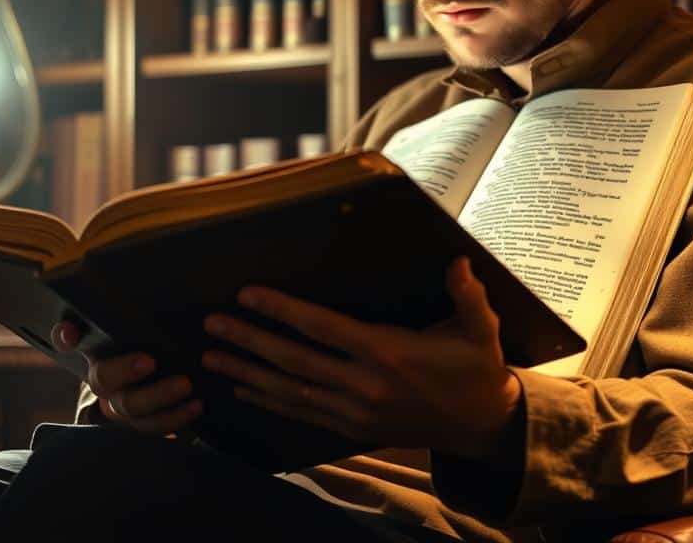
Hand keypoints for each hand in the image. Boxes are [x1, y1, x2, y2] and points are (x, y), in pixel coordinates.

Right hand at [51, 320, 202, 434]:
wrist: (170, 371)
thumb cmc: (153, 337)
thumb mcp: (141, 323)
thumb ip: (131, 307)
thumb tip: (123, 289)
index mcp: (95, 347)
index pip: (67, 338)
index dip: (66, 337)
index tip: (72, 333)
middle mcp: (102, 378)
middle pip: (103, 378)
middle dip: (125, 370)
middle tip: (150, 361)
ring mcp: (118, 404)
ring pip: (130, 408)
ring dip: (159, 397)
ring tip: (187, 385)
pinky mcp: (141, 422)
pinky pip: (153, 425)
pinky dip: (176, 417)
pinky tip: (197, 405)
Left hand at [201, 257, 521, 457]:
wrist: (482, 426)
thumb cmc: (477, 368)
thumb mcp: (482, 330)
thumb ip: (468, 296)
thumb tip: (458, 263)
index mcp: (387, 353)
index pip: (322, 327)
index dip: (282, 310)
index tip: (247, 293)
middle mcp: (363, 385)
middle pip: (293, 361)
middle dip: (248, 341)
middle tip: (211, 323)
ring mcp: (355, 412)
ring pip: (289, 392)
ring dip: (247, 374)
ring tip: (211, 357)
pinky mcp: (353, 429)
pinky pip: (302, 415)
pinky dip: (268, 402)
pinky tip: (242, 390)